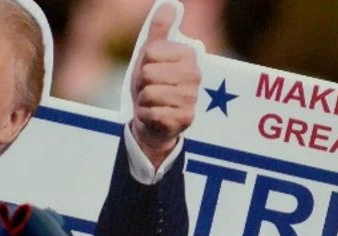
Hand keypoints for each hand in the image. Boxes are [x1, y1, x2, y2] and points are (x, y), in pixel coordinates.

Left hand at [131, 3, 200, 168]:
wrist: (154, 122)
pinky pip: (151, 112)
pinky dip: (147, 116)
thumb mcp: (151, 56)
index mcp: (189, 55)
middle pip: (148, 73)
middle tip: (150, 91)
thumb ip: (159, 29)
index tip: (151, 72)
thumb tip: (171, 4)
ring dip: (144, 101)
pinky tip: (155, 118)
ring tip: (153, 104)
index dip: (143, 64)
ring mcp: (192, 98)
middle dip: (142, 84)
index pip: (150, 52)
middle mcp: (195, 75)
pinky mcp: (185, 119)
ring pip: (150, 93)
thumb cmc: (152, 86)